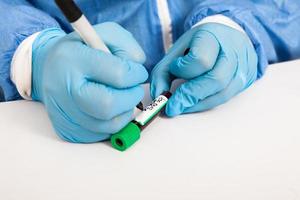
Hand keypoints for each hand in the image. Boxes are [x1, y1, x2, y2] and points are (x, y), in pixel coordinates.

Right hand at [32, 22, 147, 142]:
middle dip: (131, 98)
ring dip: (125, 112)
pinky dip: (113, 122)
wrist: (49, 69)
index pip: (118, 75)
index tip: (136, 71)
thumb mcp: (104, 34)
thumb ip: (126, 45)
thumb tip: (138, 66)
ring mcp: (63, 113)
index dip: (136, 74)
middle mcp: (64, 89)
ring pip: (108, 125)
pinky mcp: (67, 130)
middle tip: (133, 89)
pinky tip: (109, 108)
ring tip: (121, 97)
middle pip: (109, 105)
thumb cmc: (81, 51)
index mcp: (72, 59)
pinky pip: (101, 134)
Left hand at [151, 23, 257, 116]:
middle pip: (215, 80)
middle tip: (172, 107)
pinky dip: (206, 103)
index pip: (201, 60)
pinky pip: (226, 98)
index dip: (184, 69)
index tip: (174, 69)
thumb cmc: (198, 44)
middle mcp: (234, 50)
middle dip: (190, 96)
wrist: (226, 36)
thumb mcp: (177, 50)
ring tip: (180, 106)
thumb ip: (163, 72)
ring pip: (223, 93)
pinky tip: (194, 104)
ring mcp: (244, 66)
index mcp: (214, 36)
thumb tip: (158, 97)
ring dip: (198, 104)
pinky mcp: (246, 80)